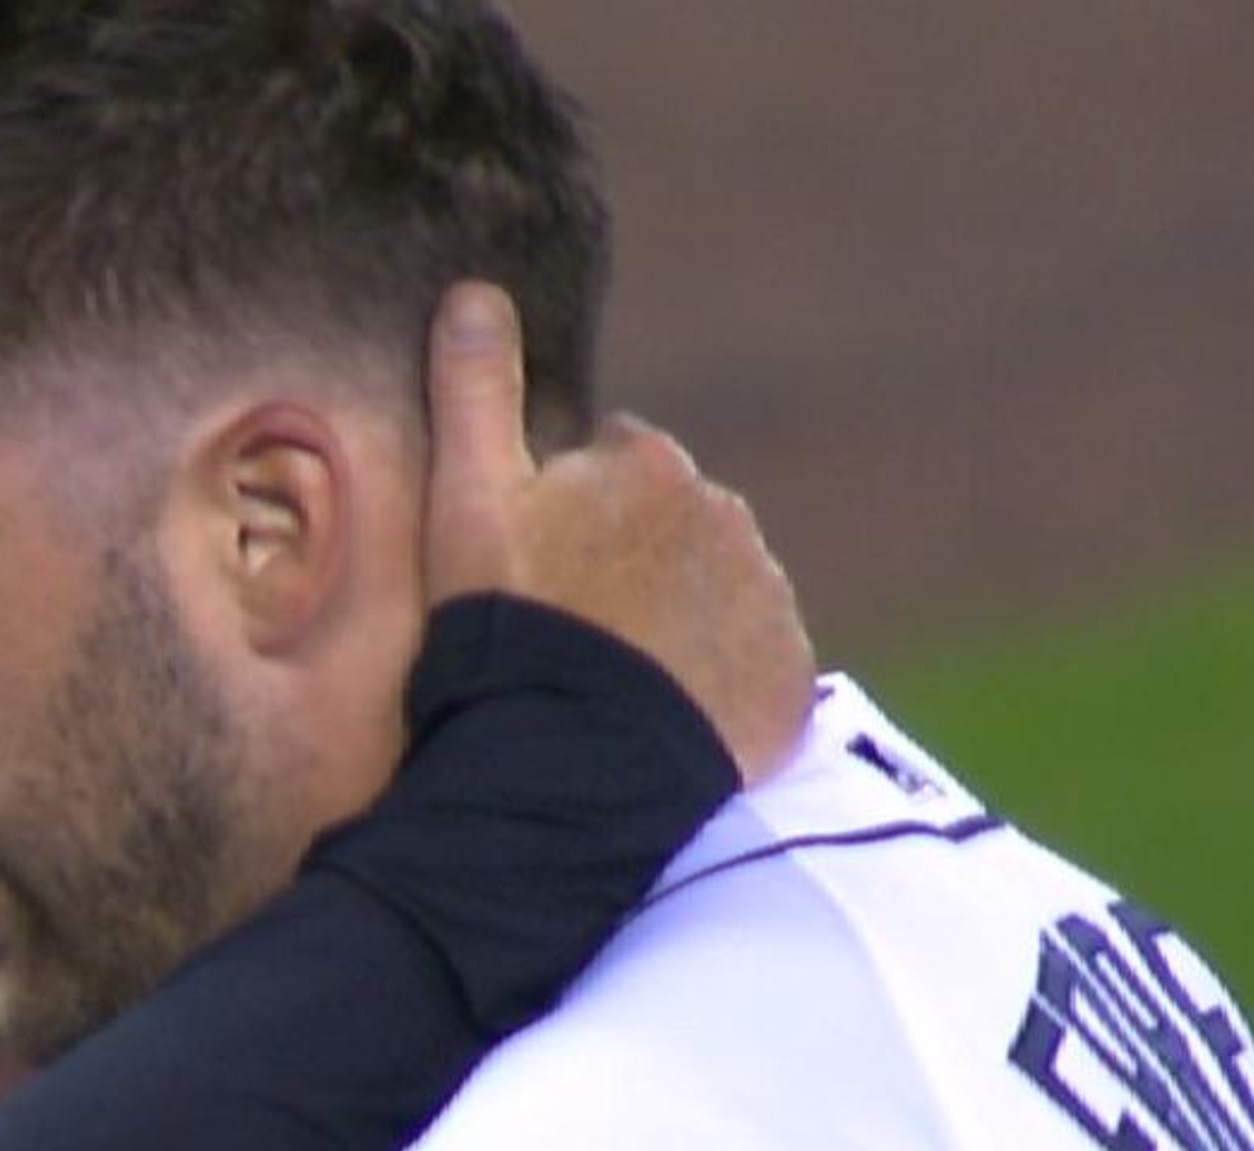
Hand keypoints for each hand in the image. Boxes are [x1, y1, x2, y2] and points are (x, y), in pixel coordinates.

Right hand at [422, 281, 816, 784]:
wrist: (573, 756)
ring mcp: (764, 599)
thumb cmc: (508, 623)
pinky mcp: (788, 679)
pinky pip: (749, 665)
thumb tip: (474, 291)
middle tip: (568, 626)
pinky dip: (714, 681)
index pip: (610, 459)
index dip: (566, 510)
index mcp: (647, 461)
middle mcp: (725, 514)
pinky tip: (655, 714)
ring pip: (713, 592)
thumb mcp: (466, 499)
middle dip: (630, 559)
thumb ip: (472, 392)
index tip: (533, 564)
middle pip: (670, 524)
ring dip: (672, 619)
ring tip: (608, 677)